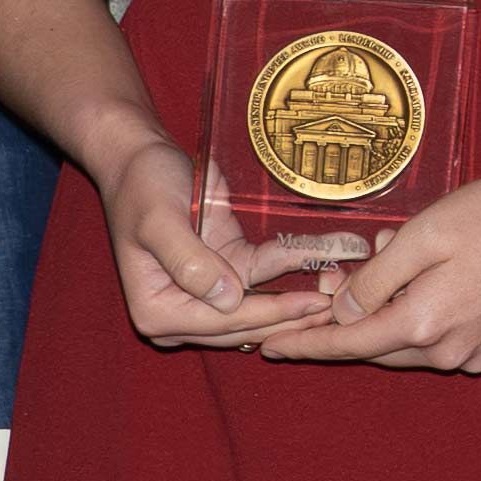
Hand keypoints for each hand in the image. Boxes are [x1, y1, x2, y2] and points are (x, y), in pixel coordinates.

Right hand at [101, 137, 338, 351]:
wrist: (139, 156)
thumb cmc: (142, 185)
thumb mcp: (159, 220)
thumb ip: (188, 263)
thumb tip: (227, 301)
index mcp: (157, 311)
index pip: (222, 321)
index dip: (268, 314)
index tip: (309, 306)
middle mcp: (180, 313)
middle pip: (244, 323)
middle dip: (291, 317)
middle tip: (339, 309)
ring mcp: (205, 294)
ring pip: (259, 307)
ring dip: (298, 301)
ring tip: (341, 295)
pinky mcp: (225, 270)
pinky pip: (263, 273)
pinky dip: (292, 266)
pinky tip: (326, 260)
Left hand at [264, 155, 480, 376]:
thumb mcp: (429, 232)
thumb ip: (379, 277)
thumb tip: (343, 310)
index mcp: (424, 325)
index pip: (348, 343)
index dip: (305, 345)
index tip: (268, 348)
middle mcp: (448, 353)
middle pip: (375, 348)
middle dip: (344, 324)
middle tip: (319, 291)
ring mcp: (476, 354)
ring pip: (407, 345)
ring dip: (383, 317)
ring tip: (376, 267)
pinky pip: (440, 340)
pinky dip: (418, 316)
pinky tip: (423, 275)